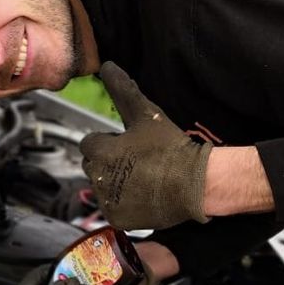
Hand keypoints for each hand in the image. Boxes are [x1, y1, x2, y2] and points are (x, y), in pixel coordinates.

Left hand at [80, 61, 211, 229]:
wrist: (194, 184)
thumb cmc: (170, 147)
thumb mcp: (145, 114)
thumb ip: (122, 90)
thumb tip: (107, 65)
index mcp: (100, 151)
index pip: (89, 143)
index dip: (108, 142)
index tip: (127, 145)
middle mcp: (97, 178)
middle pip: (92, 166)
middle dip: (107, 162)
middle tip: (136, 161)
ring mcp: (106, 200)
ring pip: (101, 188)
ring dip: (114, 182)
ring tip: (141, 178)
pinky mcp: (117, 218)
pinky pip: (111, 208)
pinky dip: (122, 204)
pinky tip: (141, 196)